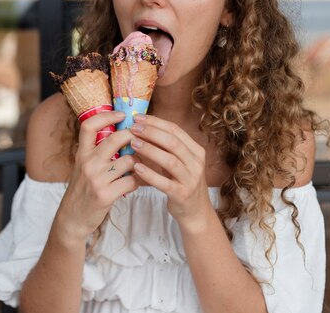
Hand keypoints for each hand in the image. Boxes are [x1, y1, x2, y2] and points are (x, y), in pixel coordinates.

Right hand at [55, 111, 138, 245]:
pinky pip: (131, 181)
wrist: (72, 218)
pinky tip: (135, 183)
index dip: (106, 115)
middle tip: (141, 139)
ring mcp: (96, 179)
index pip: (89, 125)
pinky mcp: (105, 195)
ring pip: (129, 160)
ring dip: (139, 162)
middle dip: (133, 136)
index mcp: (82, 153)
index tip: (122, 115)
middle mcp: (87, 163)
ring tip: (140, 166)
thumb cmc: (83, 189)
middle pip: (115, 138)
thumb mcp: (83, 166)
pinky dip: (137, 181)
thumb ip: (97, 150)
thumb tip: (121, 132)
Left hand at [129, 114, 212, 231]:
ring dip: (150, 150)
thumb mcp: (180, 162)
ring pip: (170, 160)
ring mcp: (191, 179)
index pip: (176, 130)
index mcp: (196, 151)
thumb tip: (142, 127)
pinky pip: (165, 183)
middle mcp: (196, 163)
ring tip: (133, 143)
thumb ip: (167, 146)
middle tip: (133, 128)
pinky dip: (150, 174)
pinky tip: (136, 167)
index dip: (156, 122)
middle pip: (173, 142)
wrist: (195, 211)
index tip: (137, 117)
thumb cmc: (182, 182)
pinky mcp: (182, 195)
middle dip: (151, 133)